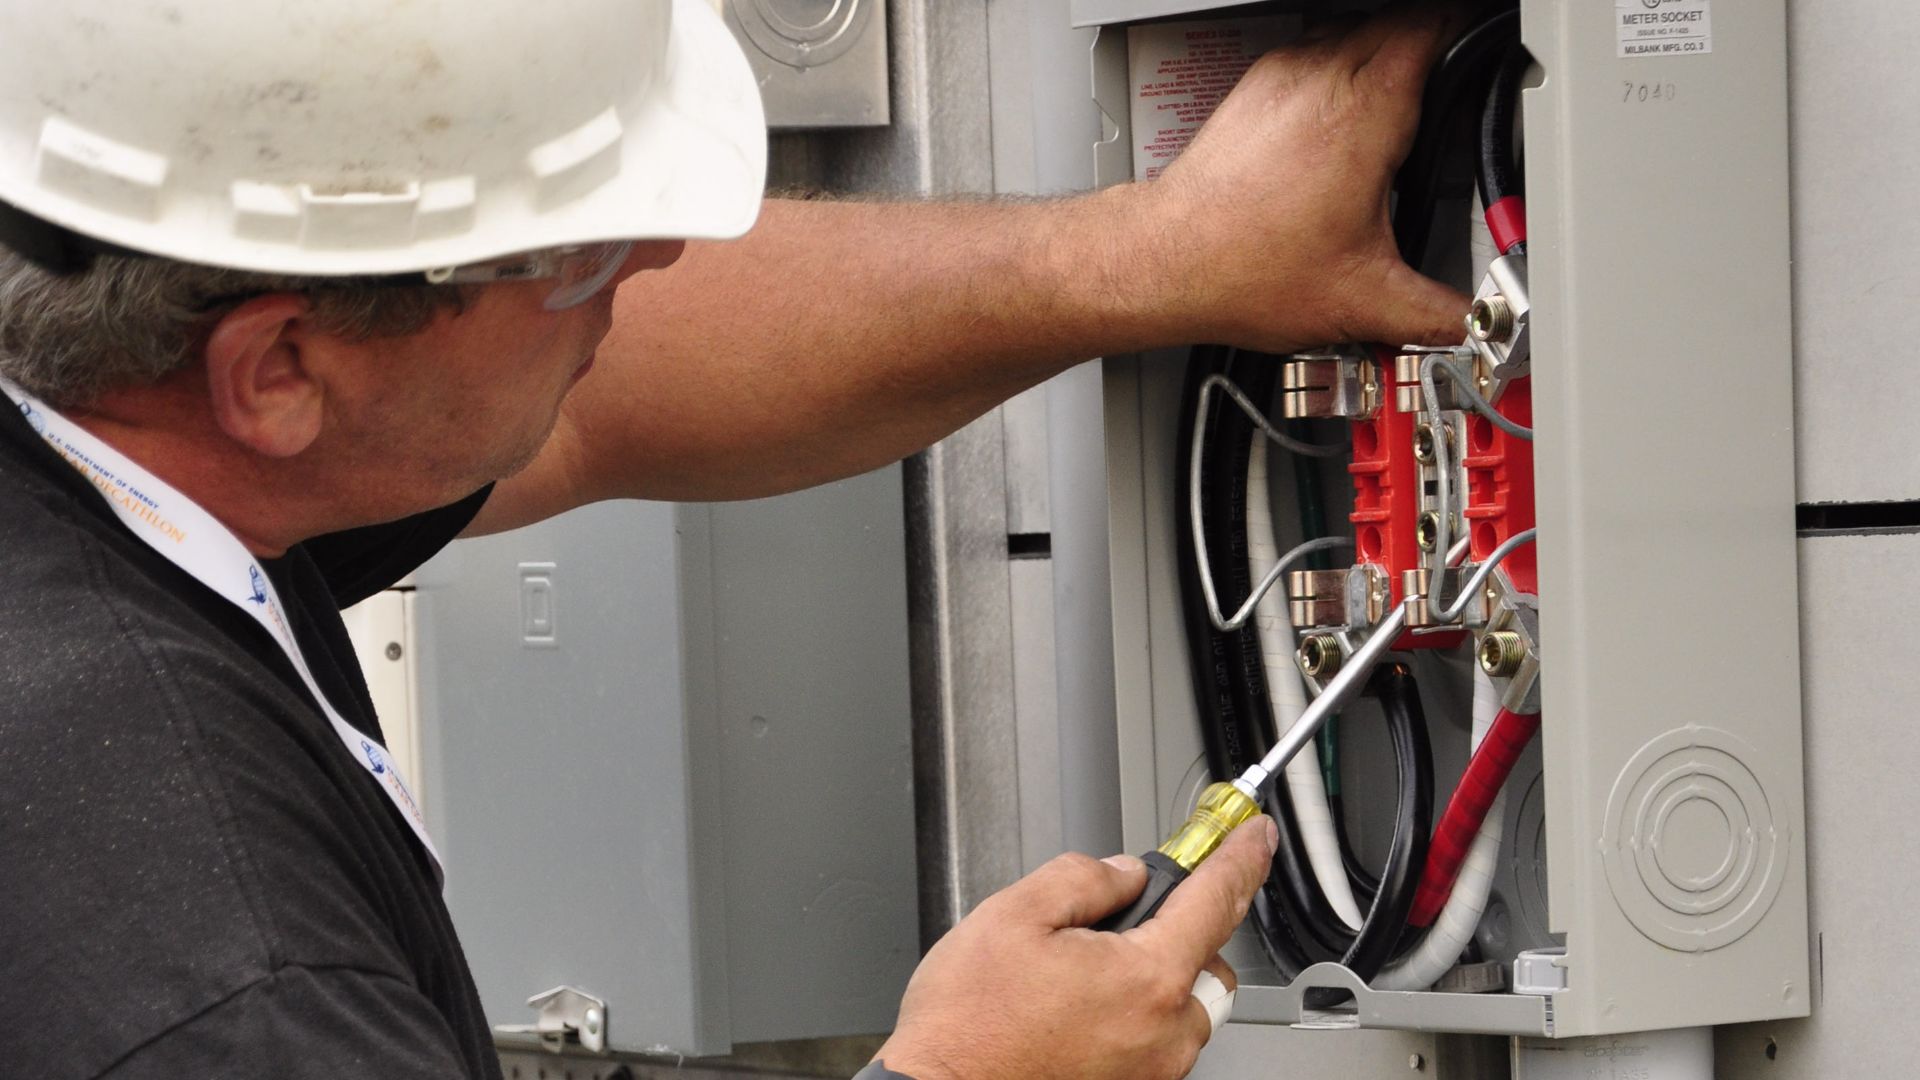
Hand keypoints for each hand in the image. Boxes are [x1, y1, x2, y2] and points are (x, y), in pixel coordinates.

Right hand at [872, 818, 1279, 1079]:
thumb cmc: (967, 1026)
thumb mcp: (1013, 915)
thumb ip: (1081, 879)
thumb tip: (1121, 875)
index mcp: (1146, 978)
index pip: (1217, 900)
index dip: (1240, 855)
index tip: (1254, 835)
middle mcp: (1162, 1033)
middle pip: (1207, 962)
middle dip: (1179, 931)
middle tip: (1119, 920)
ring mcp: (1149, 1071)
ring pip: (1182, 1007)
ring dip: (1154, 979)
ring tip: (1082, 974)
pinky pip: (1154, 1041)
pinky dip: (1132, 1016)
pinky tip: (1075, 1010)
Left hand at [1129, 5, 1472, 351]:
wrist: (1166, 262)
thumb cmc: (1242, 267)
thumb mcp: (1364, 300)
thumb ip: (1435, 312)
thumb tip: (1470, 320)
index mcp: (1365, 109)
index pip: (1436, 29)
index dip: (1469, 36)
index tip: (1486, 53)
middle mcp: (1322, 77)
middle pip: (1399, 24)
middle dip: (1433, 48)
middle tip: (1453, 83)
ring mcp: (1282, 77)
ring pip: (1352, 34)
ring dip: (1382, 59)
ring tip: (1401, 105)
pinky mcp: (1252, 90)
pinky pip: (1311, 56)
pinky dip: (1336, 76)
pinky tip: (1340, 125)